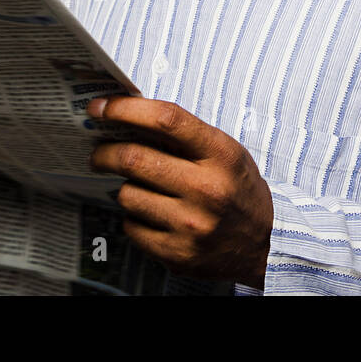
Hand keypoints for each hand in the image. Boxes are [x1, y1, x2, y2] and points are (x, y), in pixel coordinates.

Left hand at [87, 96, 271, 288]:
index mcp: (220, 154)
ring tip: (139, 187)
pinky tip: (151, 215)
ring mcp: (190, 224)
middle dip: (105, 151)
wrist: (262, 244)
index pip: (166, 119)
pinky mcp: (177, 253)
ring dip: (124, 187)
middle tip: (98, 151)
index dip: (125, 109)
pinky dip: (134, 217)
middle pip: (134, 158)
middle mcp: (207, 189)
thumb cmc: (237, 189)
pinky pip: (132, 227)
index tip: (101, 107)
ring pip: (127, 194)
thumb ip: (184, 135)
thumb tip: (128, 115)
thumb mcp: (224, 152)